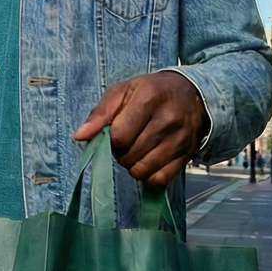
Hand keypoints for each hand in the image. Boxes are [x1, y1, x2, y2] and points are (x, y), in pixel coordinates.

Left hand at [74, 71, 205, 188]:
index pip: (119, 136)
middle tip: (127, 142)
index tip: (117, 132)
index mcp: (149, 97)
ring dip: (133, 165)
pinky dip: (149, 176)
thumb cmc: (151, 91)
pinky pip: (159, 179)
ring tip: (137, 151)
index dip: (112, 139)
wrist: (192, 94)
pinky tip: (149, 162)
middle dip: (122, 153)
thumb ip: (100, 113)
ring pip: (143, 170)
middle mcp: (168, 119)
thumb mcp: (123, 91)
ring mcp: (180, 139)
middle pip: (130, 155)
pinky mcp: (187, 155)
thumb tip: (80, 136)